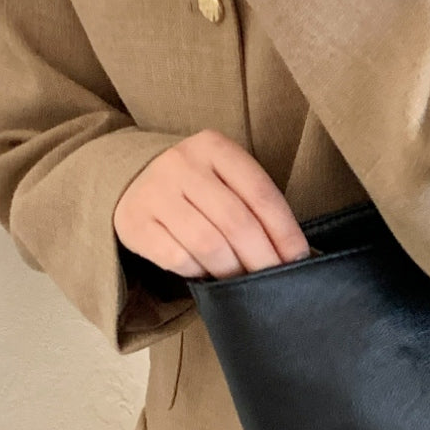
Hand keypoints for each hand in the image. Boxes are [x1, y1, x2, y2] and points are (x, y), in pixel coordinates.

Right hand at [113, 129, 311, 278]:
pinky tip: (206, 272)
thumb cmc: (196, 186)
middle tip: (274, 282)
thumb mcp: (225, 178)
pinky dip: (199, 271)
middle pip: (236, 222)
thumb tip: (292, 254)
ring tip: (242, 282)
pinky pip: (178, 258)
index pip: (260, 193)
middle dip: (262, 259)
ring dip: (232, 270)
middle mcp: (182, 164)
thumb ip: (255, 205)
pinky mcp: (135, 222)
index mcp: (214, 147)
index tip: (297, 259)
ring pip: (208, 244)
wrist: (132, 179)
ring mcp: (155, 192)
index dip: (284, 231)